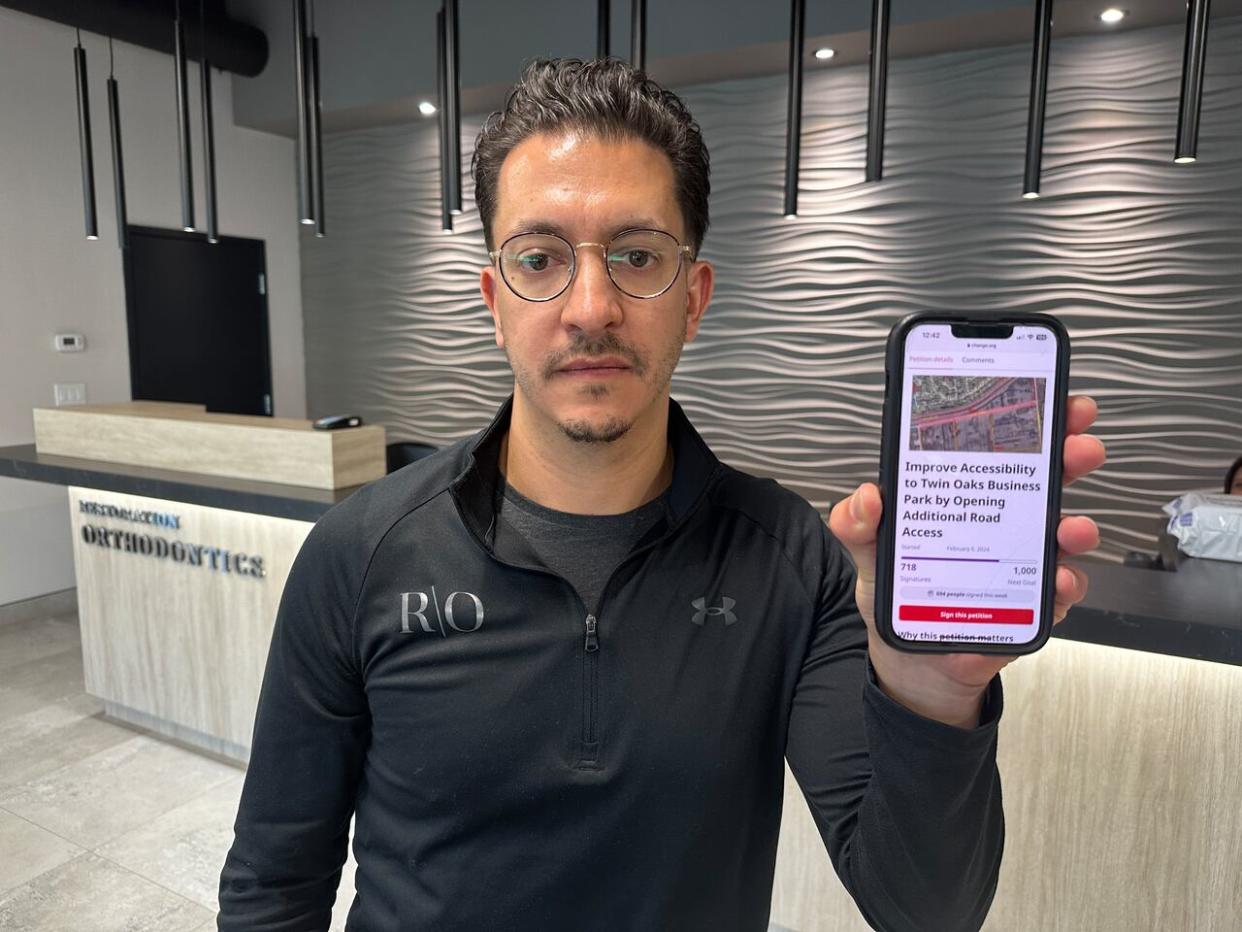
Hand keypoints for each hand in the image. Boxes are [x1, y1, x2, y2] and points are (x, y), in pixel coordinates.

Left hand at [827, 395, 1106, 727]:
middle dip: (1069, 455)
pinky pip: (1058, 591)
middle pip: (1046, 478)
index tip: (1051, 397)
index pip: (1001, 446)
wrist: (910, 659)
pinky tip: (1057, 581)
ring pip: (1064, 533)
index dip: (1030, 417)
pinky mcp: (1031, 603)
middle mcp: (1003, 521)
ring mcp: (1023, 560)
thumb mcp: (868, 554)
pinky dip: (1064, 585)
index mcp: (966, 495)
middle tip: (1078, 448)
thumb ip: (857, 525)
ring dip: (1076, 526)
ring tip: (1070, 527)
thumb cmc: (898, 594)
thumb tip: (866, 497)